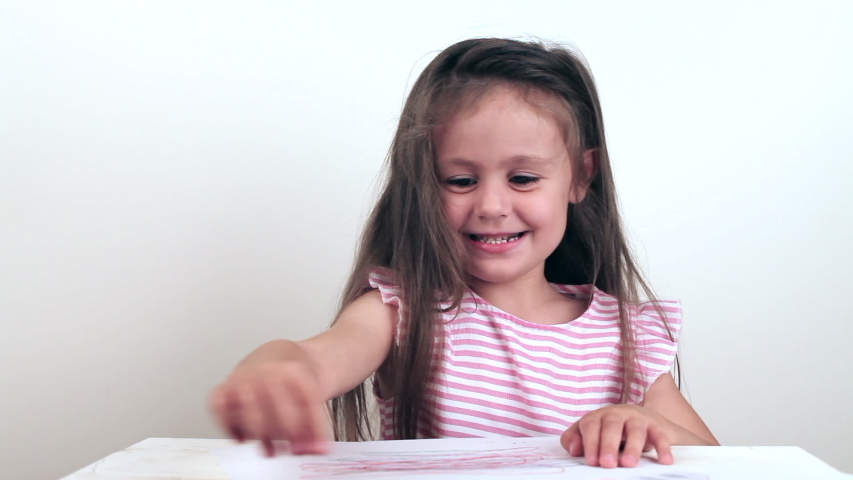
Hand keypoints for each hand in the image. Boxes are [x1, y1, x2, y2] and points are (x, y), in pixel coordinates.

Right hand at [209, 361, 330, 455]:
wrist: (276, 356)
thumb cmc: (292, 380)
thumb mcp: (311, 395)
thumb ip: (315, 423)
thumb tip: (317, 450)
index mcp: (293, 371)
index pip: (307, 399)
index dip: (314, 425)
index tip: (317, 445)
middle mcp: (267, 371)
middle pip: (278, 406)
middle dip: (289, 433)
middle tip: (294, 450)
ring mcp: (244, 378)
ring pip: (250, 410)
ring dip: (261, 436)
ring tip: (270, 451)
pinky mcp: (224, 387)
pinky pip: (220, 407)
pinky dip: (228, 426)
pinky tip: (243, 438)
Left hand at [560, 404, 675, 467]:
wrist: (642, 419)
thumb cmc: (609, 430)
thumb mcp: (590, 433)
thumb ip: (575, 439)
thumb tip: (574, 450)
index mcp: (598, 416)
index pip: (591, 425)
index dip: (590, 443)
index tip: (592, 461)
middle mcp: (617, 414)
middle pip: (612, 426)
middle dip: (608, 445)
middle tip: (607, 464)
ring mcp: (637, 418)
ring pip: (635, 430)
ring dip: (633, 447)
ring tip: (629, 464)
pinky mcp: (656, 425)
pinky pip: (660, 435)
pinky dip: (663, 448)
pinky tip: (664, 460)